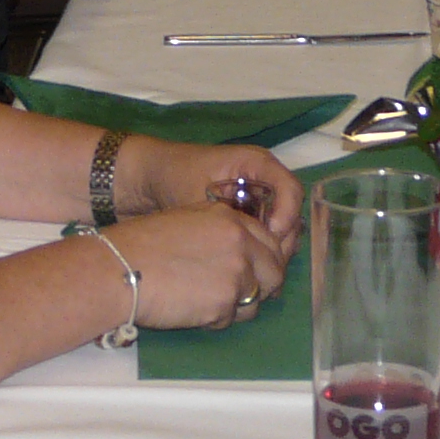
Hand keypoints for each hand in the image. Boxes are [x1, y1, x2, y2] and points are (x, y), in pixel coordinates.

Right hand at [107, 203, 293, 329]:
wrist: (119, 268)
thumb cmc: (140, 245)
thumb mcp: (186, 222)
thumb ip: (219, 234)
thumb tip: (239, 256)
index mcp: (230, 219)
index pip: (270, 242)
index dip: (266, 261)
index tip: (259, 274)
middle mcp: (240, 243)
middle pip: (274, 272)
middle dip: (263, 288)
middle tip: (242, 298)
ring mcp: (236, 273)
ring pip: (254, 301)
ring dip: (235, 307)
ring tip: (202, 303)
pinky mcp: (225, 302)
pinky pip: (230, 319)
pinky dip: (213, 320)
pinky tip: (188, 309)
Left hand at [120, 139, 302, 257]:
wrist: (148, 179)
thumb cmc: (174, 177)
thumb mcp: (200, 195)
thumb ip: (224, 221)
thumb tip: (250, 253)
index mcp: (257, 165)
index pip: (290, 189)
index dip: (286, 215)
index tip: (270, 237)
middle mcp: (263, 181)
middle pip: (291, 212)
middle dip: (283, 239)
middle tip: (267, 265)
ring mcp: (257, 201)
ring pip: (282, 229)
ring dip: (274, 251)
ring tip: (259, 272)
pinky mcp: (247, 218)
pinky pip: (265, 237)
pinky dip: (261, 254)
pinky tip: (250, 273)